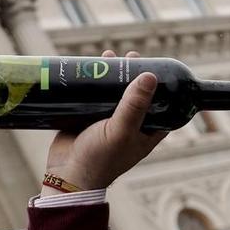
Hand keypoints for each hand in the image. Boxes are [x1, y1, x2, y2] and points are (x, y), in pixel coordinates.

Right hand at [45, 50, 167, 191]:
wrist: (67, 174)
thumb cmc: (100, 159)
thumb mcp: (121, 131)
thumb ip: (135, 105)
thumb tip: (150, 75)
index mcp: (146, 132)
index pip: (163, 106)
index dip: (162, 86)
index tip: (158, 66)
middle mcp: (130, 125)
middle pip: (137, 94)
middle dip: (134, 74)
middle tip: (132, 56)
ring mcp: (108, 121)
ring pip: (114, 92)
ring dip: (113, 74)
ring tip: (111, 55)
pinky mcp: (88, 117)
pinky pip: (93, 95)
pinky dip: (94, 81)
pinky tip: (91, 65)